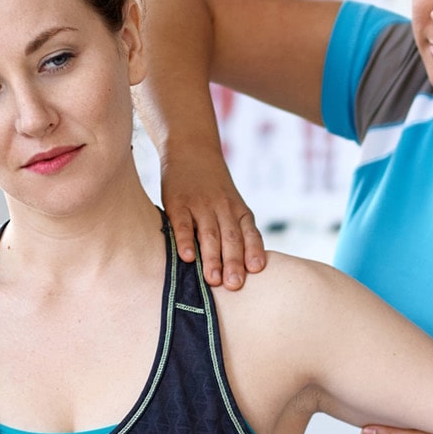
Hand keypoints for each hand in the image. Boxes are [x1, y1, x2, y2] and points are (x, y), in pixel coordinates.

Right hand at [159, 154, 267, 288]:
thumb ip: (236, 229)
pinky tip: (187, 257)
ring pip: (209, 234)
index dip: (253, 251)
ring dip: (212, 258)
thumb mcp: (231, 202)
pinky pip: (183, 225)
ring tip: (213, 280)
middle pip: (230, 238)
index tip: (255, 270)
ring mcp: (200, 206)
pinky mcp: (177, 204)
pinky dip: (186, 240)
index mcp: (239, 211)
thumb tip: (243, 268)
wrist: (191, 148)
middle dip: (233, 263)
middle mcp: (222, 209)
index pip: (249, 233)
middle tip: (234, 285)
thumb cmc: (213, 186)